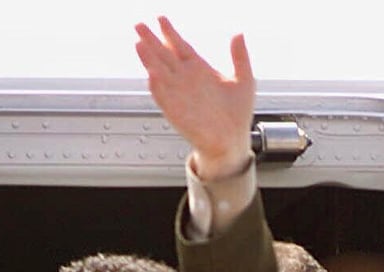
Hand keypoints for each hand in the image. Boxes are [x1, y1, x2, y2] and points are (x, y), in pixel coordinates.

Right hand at [134, 16, 255, 179]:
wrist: (231, 141)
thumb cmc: (237, 115)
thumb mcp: (244, 80)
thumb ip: (240, 57)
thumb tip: (238, 33)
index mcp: (200, 70)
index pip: (181, 47)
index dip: (170, 33)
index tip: (160, 18)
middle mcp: (186, 80)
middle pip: (165, 55)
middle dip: (152, 40)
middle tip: (139, 24)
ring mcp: (179, 95)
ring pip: (160, 72)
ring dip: (149, 59)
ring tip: (139, 43)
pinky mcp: (176, 112)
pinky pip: (164, 97)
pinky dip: (157, 86)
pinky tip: (151, 74)